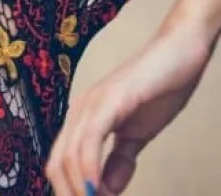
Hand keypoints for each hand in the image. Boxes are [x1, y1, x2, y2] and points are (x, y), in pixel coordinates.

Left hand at [45, 20, 213, 194]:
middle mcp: (80, 109)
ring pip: (69, 154)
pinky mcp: (112, 98)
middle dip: (69, 195)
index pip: (59, 162)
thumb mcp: (136, 134)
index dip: (67, 191)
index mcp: (83, 118)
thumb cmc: (158, 89)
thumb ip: (120, 159)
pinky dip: (89, 166)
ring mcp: (93, 102)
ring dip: (79, 189)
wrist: (179, 54)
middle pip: (56, 163)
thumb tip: (107, 187)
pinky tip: (96, 187)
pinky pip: (91, 136)